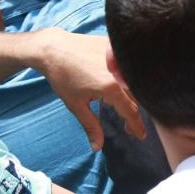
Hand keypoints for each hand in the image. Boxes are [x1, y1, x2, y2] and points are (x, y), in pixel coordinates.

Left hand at [32, 28, 144, 149]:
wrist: (54, 48)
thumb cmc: (63, 78)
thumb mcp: (76, 105)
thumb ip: (91, 126)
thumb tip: (97, 147)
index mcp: (112, 87)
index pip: (131, 111)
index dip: (136, 125)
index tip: (140, 136)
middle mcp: (121, 71)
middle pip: (135, 97)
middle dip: (133, 114)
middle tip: (128, 129)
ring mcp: (121, 57)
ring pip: (133, 81)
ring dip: (131, 97)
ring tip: (122, 109)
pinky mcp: (117, 47)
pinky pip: (128, 66)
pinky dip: (127, 78)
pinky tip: (119, 85)